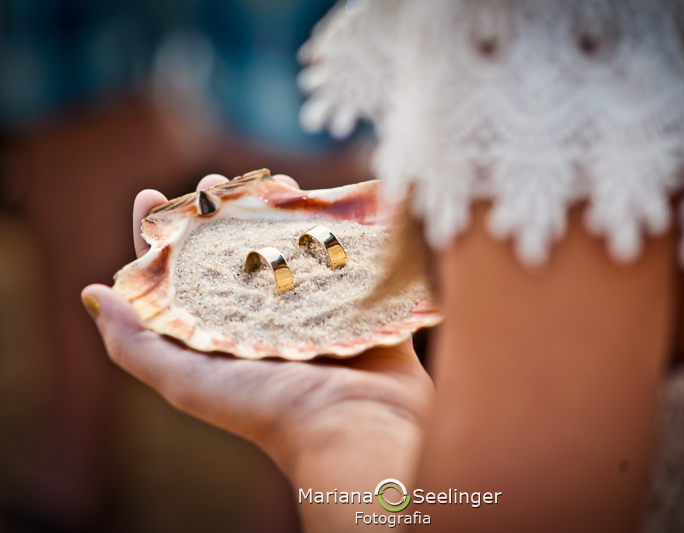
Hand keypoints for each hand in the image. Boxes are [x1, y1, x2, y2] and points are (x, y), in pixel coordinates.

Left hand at [81, 174, 433, 528]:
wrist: (353, 428)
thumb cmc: (268, 410)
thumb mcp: (187, 383)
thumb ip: (134, 343)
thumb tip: (90, 292)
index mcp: (216, 335)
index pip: (176, 277)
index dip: (158, 237)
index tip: (148, 196)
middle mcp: (257, 319)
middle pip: (231, 254)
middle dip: (217, 215)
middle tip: (212, 182)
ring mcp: (306, 309)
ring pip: (283, 248)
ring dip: (272, 212)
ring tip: (267, 182)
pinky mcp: (352, 303)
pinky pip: (338, 256)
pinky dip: (328, 226)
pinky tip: (318, 203)